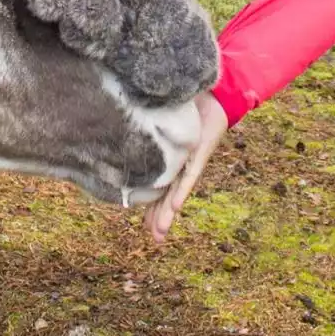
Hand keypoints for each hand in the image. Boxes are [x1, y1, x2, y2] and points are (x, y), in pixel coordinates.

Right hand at [143, 91, 228, 242]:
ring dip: (168, 212)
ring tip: (161, 231)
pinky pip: (189, 174)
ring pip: (177, 191)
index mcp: (171, 161)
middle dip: (161, 218)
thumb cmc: (186, 108)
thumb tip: (121, 131)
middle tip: (156, 239)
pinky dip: (182, 189)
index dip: (152, 209)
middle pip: (168, 196)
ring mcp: (190, 160)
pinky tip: (176, 206)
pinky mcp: (201, 153)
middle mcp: (180, 165)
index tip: (145, 227)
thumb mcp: (162, 124)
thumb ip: (147, 132)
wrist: (213, 97)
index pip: (159, 189)